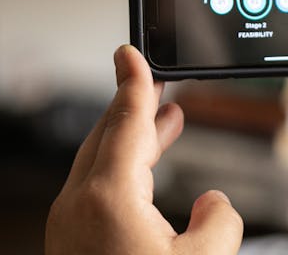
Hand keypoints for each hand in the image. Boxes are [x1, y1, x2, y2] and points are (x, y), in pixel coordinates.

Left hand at [46, 45, 242, 253]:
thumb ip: (219, 221)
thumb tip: (214, 203)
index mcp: (108, 198)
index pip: (125, 123)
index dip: (134, 83)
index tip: (130, 53)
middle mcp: (77, 207)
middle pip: (107, 136)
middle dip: (134, 103)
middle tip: (157, 80)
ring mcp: (67, 226)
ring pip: (98, 163)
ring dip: (131, 138)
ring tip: (164, 122)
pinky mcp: (69, 245)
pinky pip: (93, 191)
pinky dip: (120, 169)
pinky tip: (141, 177)